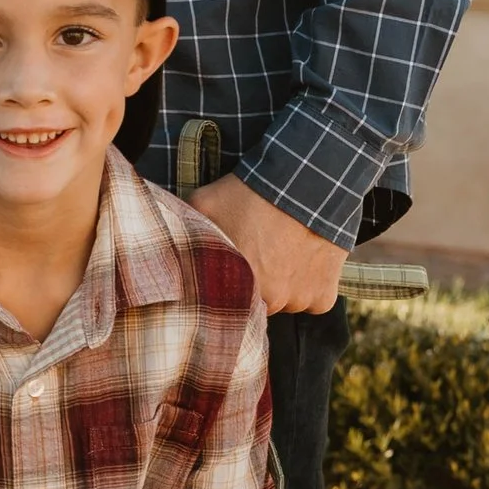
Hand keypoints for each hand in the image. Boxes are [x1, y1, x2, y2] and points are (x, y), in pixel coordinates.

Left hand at [187, 175, 347, 316]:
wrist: (307, 184)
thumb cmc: (252, 193)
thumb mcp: (205, 204)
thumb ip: (186, 228)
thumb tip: (165, 238)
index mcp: (237, 287)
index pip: (224, 301)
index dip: (226, 285)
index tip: (231, 267)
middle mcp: (270, 302)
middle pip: (257, 304)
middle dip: (255, 286)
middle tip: (257, 255)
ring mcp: (299, 302)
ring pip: (285, 303)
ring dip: (283, 286)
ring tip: (282, 252)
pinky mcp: (324, 297)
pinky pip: (314, 300)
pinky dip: (311, 285)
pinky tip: (304, 258)